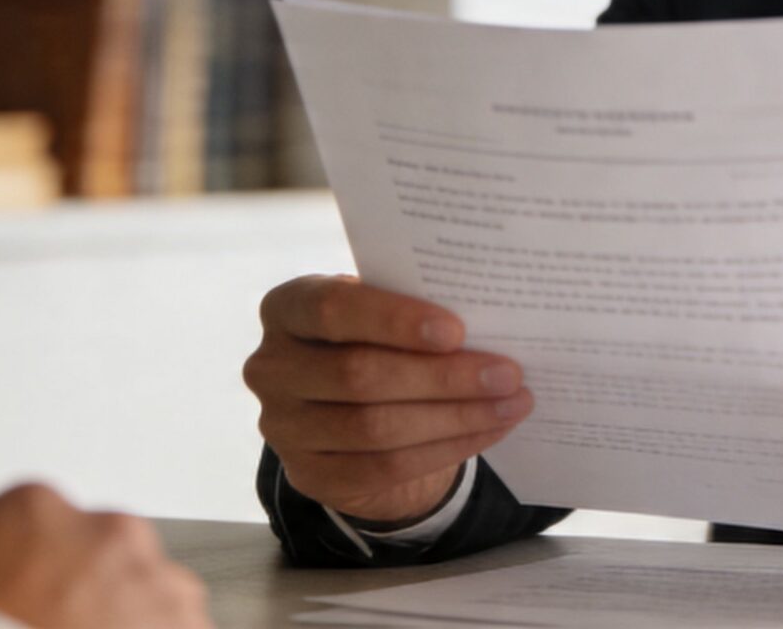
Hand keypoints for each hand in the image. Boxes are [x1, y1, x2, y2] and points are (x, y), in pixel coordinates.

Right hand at [244, 273, 531, 523]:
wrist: (350, 409)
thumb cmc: (375, 339)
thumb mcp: (379, 314)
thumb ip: (410, 310)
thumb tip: (489, 318)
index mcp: (286, 308)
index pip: (332, 309)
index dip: (393, 319)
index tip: (456, 330)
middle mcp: (271, 367)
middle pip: (359, 374)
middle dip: (442, 376)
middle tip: (507, 373)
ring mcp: (283, 427)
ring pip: (375, 427)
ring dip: (455, 417)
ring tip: (511, 403)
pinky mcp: (309, 475)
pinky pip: (385, 467)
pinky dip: (446, 448)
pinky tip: (487, 430)